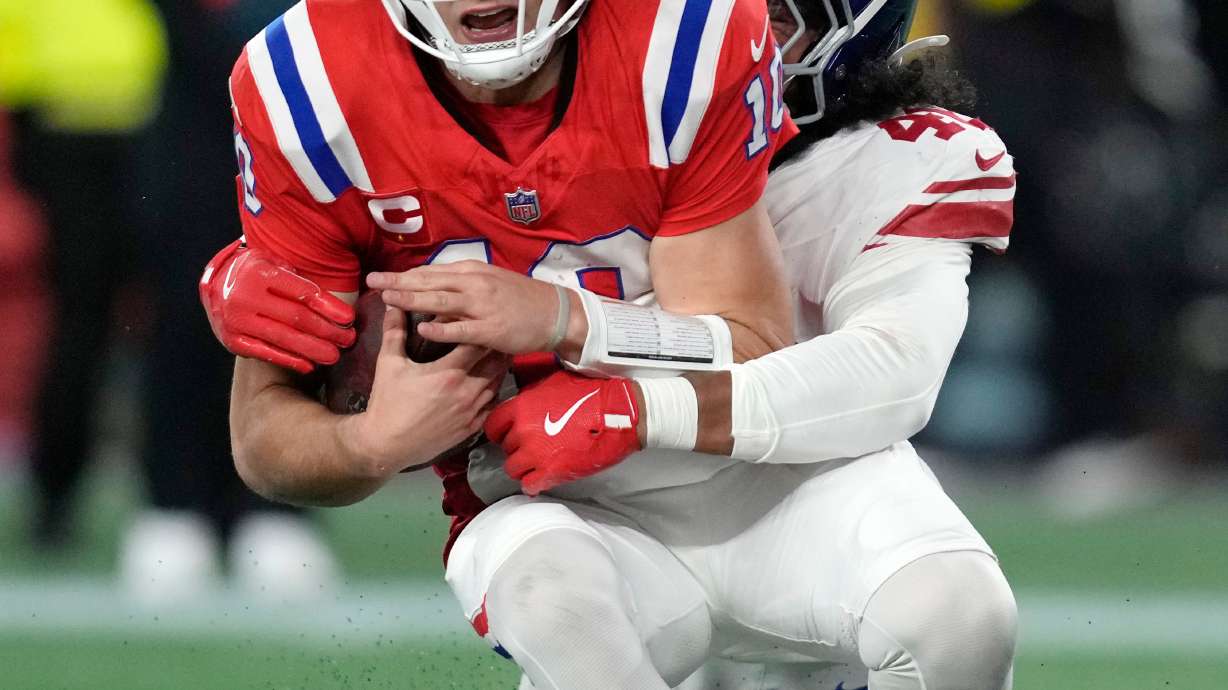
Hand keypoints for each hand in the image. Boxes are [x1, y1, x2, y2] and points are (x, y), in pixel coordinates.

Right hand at [199, 239, 356, 373]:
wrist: (215, 282)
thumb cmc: (257, 272)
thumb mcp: (275, 263)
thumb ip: (301, 280)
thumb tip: (340, 307)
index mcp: (259, 273)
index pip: (302, 293)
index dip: (329, 307)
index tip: (349, 319)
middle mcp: (244, 296)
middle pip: (296, 318)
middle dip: (327, 330)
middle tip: (348, 339)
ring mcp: (236, 320)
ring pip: (283, 338)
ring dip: (313, 349)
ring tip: (335, 355)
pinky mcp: (232, 340)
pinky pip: (266, 353)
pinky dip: (290, 360)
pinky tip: (310, 366)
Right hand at [341, 306, 507, 475]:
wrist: (387, 444)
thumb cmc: (388, 402)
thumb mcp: (388, 364)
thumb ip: (394, 332)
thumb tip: (393, 304)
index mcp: (449, 373)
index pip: (477, 343)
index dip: (481, 330)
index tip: (481, 320)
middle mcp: (467, 392)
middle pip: (495, 363)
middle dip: (496, 347)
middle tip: (497, 333)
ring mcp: (472, 411)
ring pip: (497, 383)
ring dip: (498, 368)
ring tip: (498, 354)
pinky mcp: (472, 427)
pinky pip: (492, 405)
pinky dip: (494, 391)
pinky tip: (490, 383)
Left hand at [366, 261, 583, 355]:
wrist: (555, 313)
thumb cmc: (522, 300)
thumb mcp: (491, 284)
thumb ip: (463, 287)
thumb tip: (436, 292)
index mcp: (473, 272)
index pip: (431, 271)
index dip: (405, 275)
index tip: (382, 277)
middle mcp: (475, 284)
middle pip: (429, 281)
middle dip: (398, 282)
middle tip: (372, 281)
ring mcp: (483, 306)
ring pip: (441, 300)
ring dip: (412, 299)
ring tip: (388, 299)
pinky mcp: (490, 329)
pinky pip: (461, 329)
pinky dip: (441, 328)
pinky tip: (422, 327)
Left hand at [484, 370, 640, 494]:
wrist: (620, 413)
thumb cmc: (591, 394)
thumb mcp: (554, 381)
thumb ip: (531, 393)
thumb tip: (521, 400)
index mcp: (521, 407)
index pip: (492, 426)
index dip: (500, 431)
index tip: (508, 434)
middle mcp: (523, 431)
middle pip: (505, 447)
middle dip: (516, 447)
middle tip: (533, 444)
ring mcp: (536, 454)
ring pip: (513, 468)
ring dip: (524, 466)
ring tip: (539, 461)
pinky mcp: (552, 472)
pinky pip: (529, 485)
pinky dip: (534, 483)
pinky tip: (542, 477)